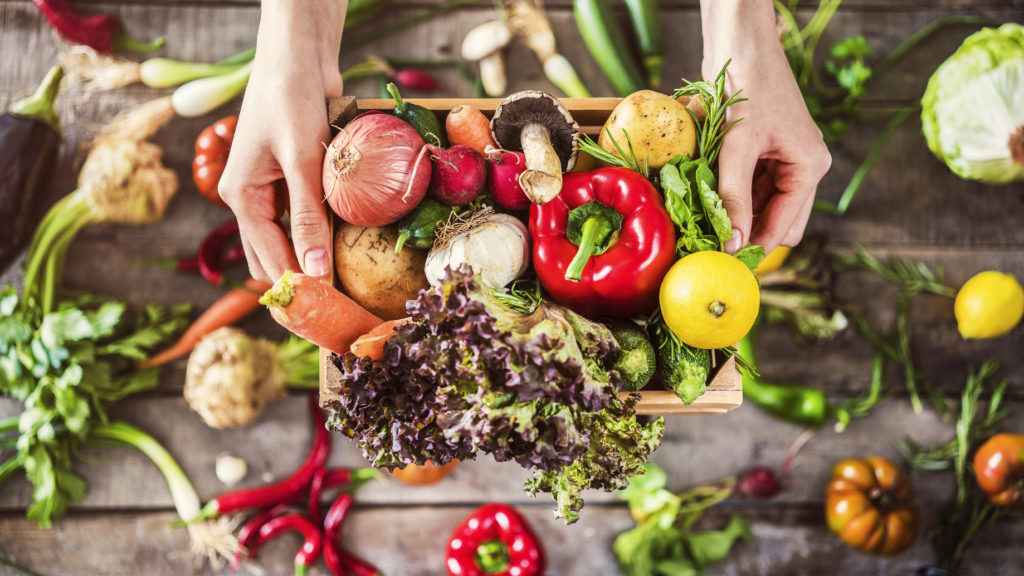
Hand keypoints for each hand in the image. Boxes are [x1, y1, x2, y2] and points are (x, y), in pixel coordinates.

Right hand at [218, 0, 346, 283]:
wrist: (298, 55)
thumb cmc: (291, 99)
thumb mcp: (301, 160)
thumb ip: (308, 215)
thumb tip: (313, 270)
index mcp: (242, 197)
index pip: (267, 258)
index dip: (295, 287)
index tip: (325, 314)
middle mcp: (253, 198)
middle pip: (273, 256)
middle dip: (301, 280)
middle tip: (337, 307)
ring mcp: (274, 190)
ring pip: (290, 240)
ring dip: (312, 258)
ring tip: (345, 286)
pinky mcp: (296, 180)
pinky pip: (307, 218)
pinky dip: (323, 233)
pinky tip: (347, 247)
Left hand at [700, 0, 830, 254]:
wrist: (740, 42)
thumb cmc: (747, 86)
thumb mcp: (737, 148)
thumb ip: (734, 197)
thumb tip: (732, 244)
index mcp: (809, 167)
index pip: (784, 226)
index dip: (755, 247)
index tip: (722, 265)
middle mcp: (802, 167)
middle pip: (778, 222)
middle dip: (747, 234)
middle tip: (710, 248)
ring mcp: (783, 160)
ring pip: (761, 207)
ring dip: (736, 215)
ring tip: (702, 226)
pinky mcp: (762, 151)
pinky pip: (749, 187)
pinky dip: (730, 195)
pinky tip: (705, 201)